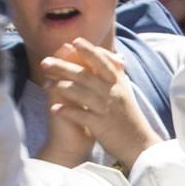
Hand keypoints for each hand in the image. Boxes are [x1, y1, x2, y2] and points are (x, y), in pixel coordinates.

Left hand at [38, 39, 158, 169]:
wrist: (139, 144)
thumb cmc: (129, 118)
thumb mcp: (126, 92)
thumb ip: (117, 76)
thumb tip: (115, 57)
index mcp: (118, 83)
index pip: (103, 61)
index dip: (89, 51)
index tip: (74, 41)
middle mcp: (113, 92)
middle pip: (86, 75)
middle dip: (64, 67)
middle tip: (45, 61)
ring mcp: (107, 108)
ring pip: (81, 93)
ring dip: (61, 87)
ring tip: (45, 84)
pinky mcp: (102, 125)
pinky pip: (81, 115)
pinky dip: (67, 111)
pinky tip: (54, 108)